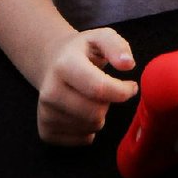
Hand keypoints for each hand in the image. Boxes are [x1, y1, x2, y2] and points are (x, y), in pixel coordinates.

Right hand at [36, 27, 137, 144]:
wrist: (52, 62)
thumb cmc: (82, 50)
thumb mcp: (101, 37)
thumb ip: (117, 46)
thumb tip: (128, 64)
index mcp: (65, 65)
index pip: (98, 89)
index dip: (121, 91)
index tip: (131, 87)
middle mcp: (50, 92)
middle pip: (95, 113)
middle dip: (109, 103)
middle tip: (109, 91)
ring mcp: (45, 113)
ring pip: (90, 128)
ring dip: (100, 115)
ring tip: (93, 98)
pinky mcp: (45, 130)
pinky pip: (81, 140)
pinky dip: (89, 129)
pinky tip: (84, 112)